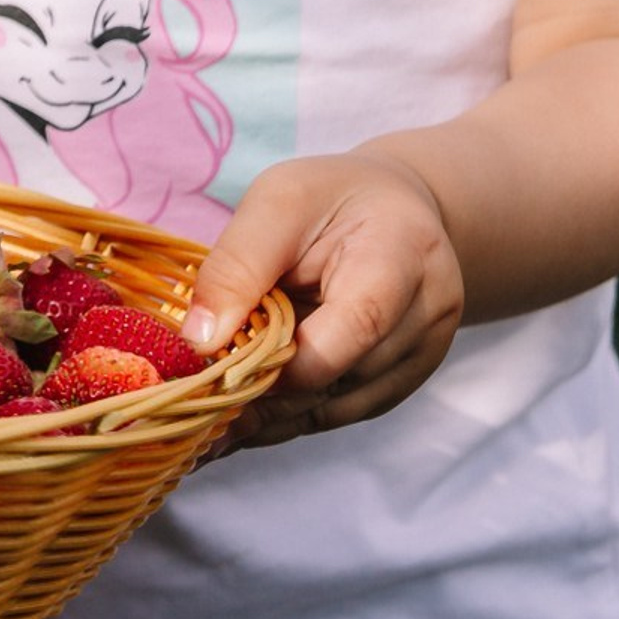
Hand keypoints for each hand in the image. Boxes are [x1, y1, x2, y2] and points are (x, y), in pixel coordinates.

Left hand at [180, 151, 465, 446]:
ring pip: (331, 410)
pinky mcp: (399, 386)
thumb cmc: (332, 199)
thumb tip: (199, 343)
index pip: (358, 324)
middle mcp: (426, 316)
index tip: (217, 357)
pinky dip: (283, 419)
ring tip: (205, 411)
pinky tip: (239, 415)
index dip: (287, 356)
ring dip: (267, 414)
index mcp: (403, 254)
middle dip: (263, 387)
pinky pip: (332, 417)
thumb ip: (239, 263)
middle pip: (339, 377)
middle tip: (192, 392)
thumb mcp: (278, 200)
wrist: (395, 213)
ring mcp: (419, 358)